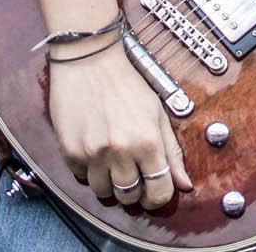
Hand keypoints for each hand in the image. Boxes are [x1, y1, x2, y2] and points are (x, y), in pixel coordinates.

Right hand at [47, 40, 191, 209]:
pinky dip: (88, 169)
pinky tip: (93, 147)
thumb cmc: (126, 83)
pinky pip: (81, 177)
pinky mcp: (71, 152)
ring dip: (109, 182)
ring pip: (104, 193)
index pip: (159, 191)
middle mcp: (121, 150)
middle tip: (131, 172)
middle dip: (133, 189)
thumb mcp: (157, 112)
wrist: (89, 60)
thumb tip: (184, 184)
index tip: (153, 192)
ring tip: (111, 159)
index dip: (158, 197)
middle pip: (129, 197)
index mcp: (148, 140)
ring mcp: (93, 153)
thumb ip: (172, 151)